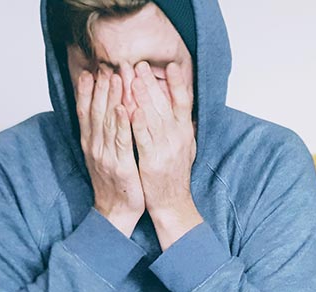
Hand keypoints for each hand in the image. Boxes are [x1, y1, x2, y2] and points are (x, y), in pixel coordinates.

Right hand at [76, 70, 144, 236]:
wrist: (115, 212)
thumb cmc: (114, 184)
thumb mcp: (103, 156)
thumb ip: (101, 135)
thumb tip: (103, 114)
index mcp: (90, 144)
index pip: (86, 112)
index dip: (87, 91)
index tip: (91, 71)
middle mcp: (94, 147)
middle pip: (95, 111)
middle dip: (101, 87)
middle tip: (106, 66)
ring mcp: (106, 156)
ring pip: (107, 122)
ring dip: (111, 98)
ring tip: (116, 77)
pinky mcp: (120, 165)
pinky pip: (121, 141)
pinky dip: (121, 123)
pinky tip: (123, 108)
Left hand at [131, 61, 202, 249]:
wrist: (172, 203)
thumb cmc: (174, 175)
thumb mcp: (185, 147)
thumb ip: (181, 127)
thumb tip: (181, 106)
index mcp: (185, 133)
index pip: (184, 102)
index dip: (178, 83)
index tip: (171, 65)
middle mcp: (178, 138)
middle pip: (165, 105)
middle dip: (151, 83)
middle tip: (139, 64)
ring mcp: (166, 149)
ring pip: (153, 118)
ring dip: (142, 97)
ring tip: (132, 77)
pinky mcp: (152, 161)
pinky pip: (143, 139)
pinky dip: (137, 123)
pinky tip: (130, 109)